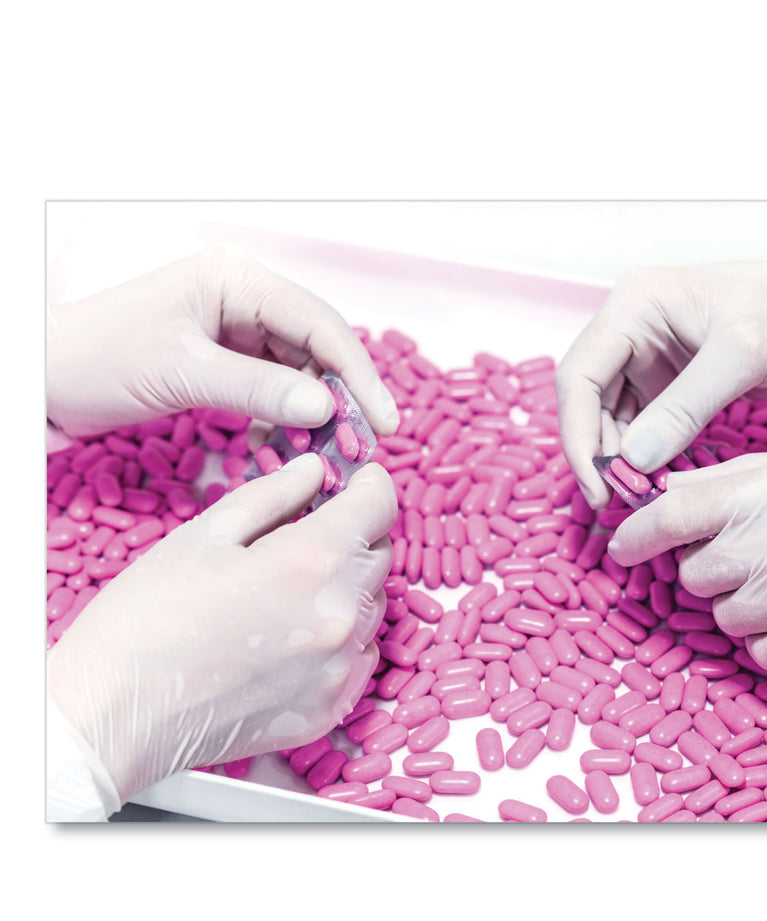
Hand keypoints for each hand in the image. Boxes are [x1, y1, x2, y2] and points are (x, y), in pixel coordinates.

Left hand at [46, 243, 400, 439]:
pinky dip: (286, 422)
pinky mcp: (226, 360)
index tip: (383, 420)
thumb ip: (257, 388)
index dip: (357, 374)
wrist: (43, 378)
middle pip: (317, 348)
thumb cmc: (96, 357)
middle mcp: (243, 298)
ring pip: (301, 373)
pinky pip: (275, 391)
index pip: (318, 323)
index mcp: (236, 278)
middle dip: (342, 399)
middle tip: (362, 446)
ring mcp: (235, 329)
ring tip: (329, 455)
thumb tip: (326, 408)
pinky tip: (287, 450)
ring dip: (317, 416)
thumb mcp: (182, 372)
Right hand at [46, 455, 396, 804]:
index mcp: (310, 561)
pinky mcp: (329, 708)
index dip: (368, 482)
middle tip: (307, 532)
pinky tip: (292, 635)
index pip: (379, 504)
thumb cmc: (145, 620)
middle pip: (379, 554)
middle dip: (354, 533)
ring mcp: (339, 668)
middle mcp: (339, 616)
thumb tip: (316, 469)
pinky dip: (340, 636)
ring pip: (372, 605)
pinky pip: (359, 656)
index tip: (353, 479)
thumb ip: (273, 494)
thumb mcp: (204, 534)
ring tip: (287, 590)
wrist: (115, 715)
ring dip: (346, 585)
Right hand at [556, 234, 766, 504]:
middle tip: (614, 502)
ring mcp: (654, 358)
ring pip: (611, 418)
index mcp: (636, 305)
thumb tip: (634, 460)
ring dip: (619, 460)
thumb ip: (685, 407)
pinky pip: (645, 427)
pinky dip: (646, 457)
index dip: (578, 435)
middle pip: (587, 400)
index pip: (579, 375)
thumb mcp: (742, 355)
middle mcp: (635, 330)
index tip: (598, 485)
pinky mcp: (676, 384)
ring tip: (636, 498)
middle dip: (596, 452)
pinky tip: (655, 483)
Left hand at [607, 448, 766, 676]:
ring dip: (748, 608)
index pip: (673, 511)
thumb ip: (741, 481)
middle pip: (693, 574)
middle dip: (712, 571)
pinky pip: (762, 655)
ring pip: (726, 618)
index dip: (636, 531)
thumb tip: (671, 492)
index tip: (621, 546)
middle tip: (757, 559)